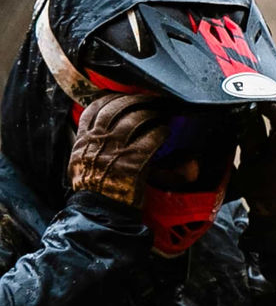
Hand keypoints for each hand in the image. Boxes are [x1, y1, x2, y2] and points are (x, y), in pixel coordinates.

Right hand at [68, 93, 169, 207]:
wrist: (100, 211)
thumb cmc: (93, 189)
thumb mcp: (79, 163)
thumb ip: (88, 145)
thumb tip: (96, 131)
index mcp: (83, 141)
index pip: (93, 108)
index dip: (109, 98)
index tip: (121, 95)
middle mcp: (97, 141)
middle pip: (115, 108)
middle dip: (132, 100)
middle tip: (146, 99)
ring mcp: (115, 151)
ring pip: (133, 120)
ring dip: (149, 113)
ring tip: (158, 113)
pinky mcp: (134, 162)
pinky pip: (150, 139)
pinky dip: (159, 131)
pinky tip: (165, 130)